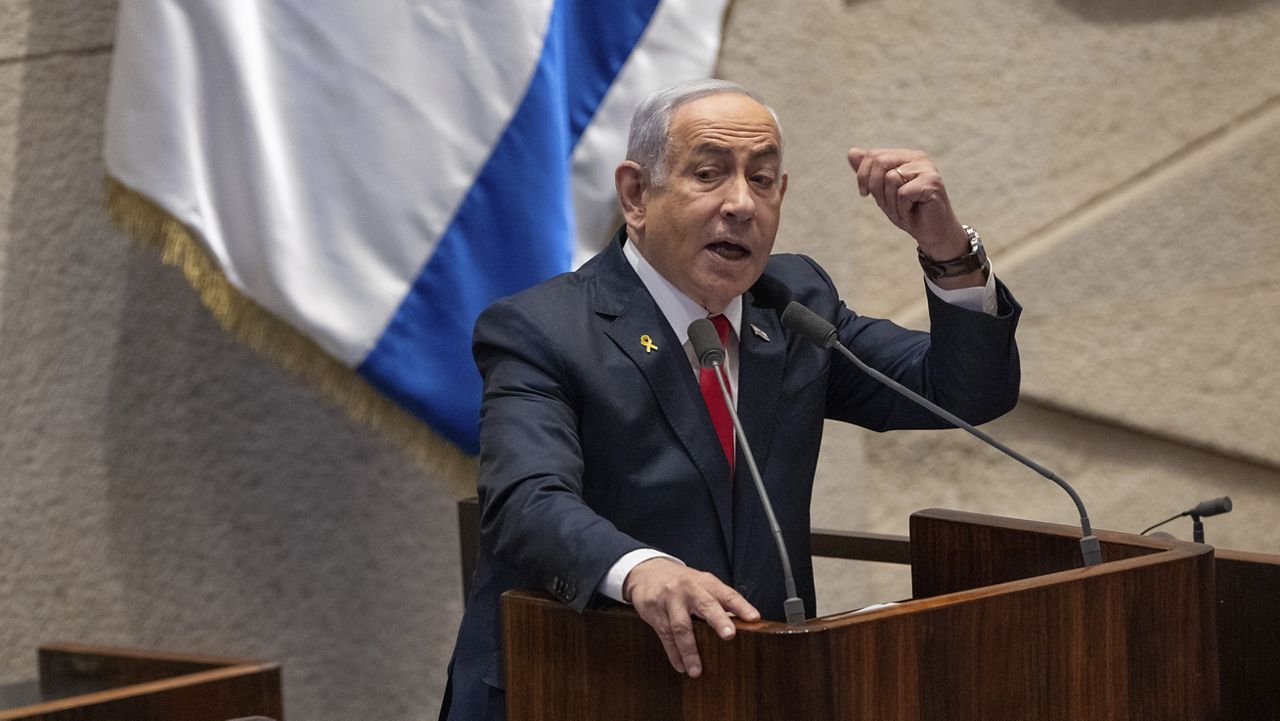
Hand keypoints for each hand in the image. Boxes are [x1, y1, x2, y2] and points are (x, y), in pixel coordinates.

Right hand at [622, 557, 760, 677]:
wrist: (647, 571)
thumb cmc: (683, 582)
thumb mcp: (702, 585)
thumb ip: (720, 602)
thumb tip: (742, 625)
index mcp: (706, 583)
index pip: (727, 594)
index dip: (741, 606)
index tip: (753, 618)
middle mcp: (689, 589)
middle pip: (705, 605)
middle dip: (718, 620)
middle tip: (729, 635)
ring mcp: (670, 599)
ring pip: (681, 625)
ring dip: (689, 650)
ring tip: (696, 670)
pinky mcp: (653, 610)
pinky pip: (665, 634)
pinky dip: (673, 653)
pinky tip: (680, 665)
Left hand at [847, 147, 969, 261]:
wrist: (932, 233)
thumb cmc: (908, 211)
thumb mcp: (882, 192)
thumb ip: (868, 172)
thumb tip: (851, 152)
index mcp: (905, 156)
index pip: (873, 155)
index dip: (863, 176)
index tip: (865, 194)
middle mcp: (917, 157)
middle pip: (880, 162)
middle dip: (876, 189)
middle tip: (887, 204)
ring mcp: (927, 168)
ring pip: (891, 178)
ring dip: (891, 202)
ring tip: (903, 209)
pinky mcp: (932, 182)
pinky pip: (903, 192)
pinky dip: (902, 207)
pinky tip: (913, 211)